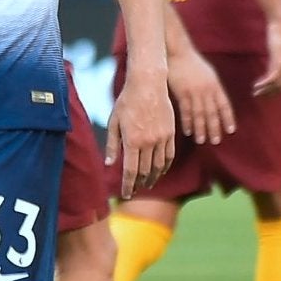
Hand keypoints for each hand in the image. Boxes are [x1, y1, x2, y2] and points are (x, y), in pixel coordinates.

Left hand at [105, 69, 175, 197]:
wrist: (148, 85)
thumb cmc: (126, 102)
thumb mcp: (114, 122)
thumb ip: (112, 144)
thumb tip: (110, 164)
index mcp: (132, 141)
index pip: (131, 171)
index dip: (128, 186)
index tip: (126, 195)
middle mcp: (149, 142)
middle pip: (146, 171)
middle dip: (140, 184)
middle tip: (135, 191)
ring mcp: (162, 138)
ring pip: (159, 166)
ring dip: (153, 177)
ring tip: (147, 184)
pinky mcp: (171, 133)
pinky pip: (169, 155)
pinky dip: (164, 166)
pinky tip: (160, 170)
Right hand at [167, 45, 234, 145]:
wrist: (178, 53)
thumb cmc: (192, 62)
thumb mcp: (208, 73)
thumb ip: (212, 86)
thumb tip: (216, 98)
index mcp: (215, 85)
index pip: (224, 105)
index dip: (227, 118)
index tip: (230, 130)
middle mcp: (207, 90)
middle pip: (212, 113)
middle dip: (214, 128)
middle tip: (215, 141)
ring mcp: (194, 92)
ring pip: (200, 114)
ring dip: (201, 128)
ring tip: (201, 140)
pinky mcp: (181, 93)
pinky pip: (186, 111)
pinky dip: (188, 122)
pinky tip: (188, 131)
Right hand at [254, 17, 280, 97]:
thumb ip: (280, 48)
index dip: (279, 88)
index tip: (268, 91)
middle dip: (272, 92)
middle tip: (261, 96)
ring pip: (279, 83)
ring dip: (267, 90)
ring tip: (255, 93)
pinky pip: (273, 77)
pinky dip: (265, 83)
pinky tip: (256, 85)